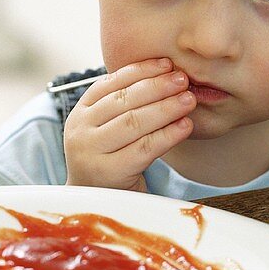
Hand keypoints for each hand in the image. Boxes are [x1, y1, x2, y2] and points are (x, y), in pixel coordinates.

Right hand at [64, 59, 195, 190]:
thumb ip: (126, 105)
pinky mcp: (108, 173)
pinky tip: (186, 126)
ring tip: (189, 100)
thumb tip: (166, 73)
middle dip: (157, 87)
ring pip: (133, 122)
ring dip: (165, 108)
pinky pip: (144, 149)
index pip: (111, 83)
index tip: (167, 64)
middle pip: (123, 101)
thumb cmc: (111, 162)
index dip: (141, 71)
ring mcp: (90, 152)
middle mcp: (80, 130)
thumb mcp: (110, 130)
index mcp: (80, 112)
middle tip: (183, 79)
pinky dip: (168, 135)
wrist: (96, 205)